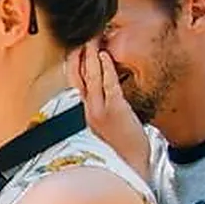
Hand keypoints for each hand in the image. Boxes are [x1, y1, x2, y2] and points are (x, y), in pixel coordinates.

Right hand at [70, 44, 150, 179]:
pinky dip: (105, 69)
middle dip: (78, 56)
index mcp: (86, 113)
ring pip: (90, 78)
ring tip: (91, 40)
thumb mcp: (107, 128)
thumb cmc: (122, 148)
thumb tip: (105, 98)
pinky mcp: (114, 110)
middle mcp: (89, 110)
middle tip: (81, 37)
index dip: (75, 65)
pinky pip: (108, 85)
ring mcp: (100, 110)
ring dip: (90, 57)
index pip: (76, 84)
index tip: (77, 49)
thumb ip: (102, 111)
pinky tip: (104, 56)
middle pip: (78, 78)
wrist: (130, 165)